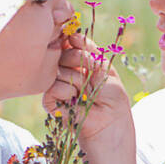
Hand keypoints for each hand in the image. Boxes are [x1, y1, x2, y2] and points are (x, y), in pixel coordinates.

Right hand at [42, 32, 134, 155]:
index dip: (77, 43)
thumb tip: (72, 36)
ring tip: (85, 92)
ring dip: (75, 79)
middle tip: (89, 76)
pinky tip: (74, 100)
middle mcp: (69, 71)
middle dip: (78, 60)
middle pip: (63, 52)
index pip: (73, 42)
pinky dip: (64, 92)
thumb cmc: (114, 101)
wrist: (111, 127)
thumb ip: (90, 53)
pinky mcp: (52, 102)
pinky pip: (50, 87)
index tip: (86, 50)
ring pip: (57, 69)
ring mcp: (60, 86)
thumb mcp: (107, 71)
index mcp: (84, 62)